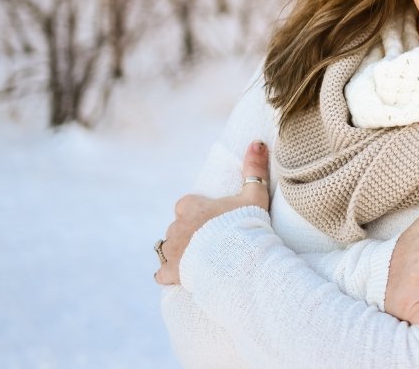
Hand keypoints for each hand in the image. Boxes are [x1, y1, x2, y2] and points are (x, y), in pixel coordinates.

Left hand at [154, 141, 270, 284]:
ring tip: (197, 259)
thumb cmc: (245, 225)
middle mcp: (177, 226)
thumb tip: (257, 141)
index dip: (197, 211)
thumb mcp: (254, 194)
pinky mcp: (170, 272)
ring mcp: (172, 250)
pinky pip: (162, 273)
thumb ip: (254, 167)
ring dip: (178, 252)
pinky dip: (168, 274)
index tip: (211, 218)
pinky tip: (181, 276)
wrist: (236, 260)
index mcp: (191, 206)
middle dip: (189, 233)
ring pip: (169, 248)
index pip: (185, 204)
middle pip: (178, 226)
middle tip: (209, 241)